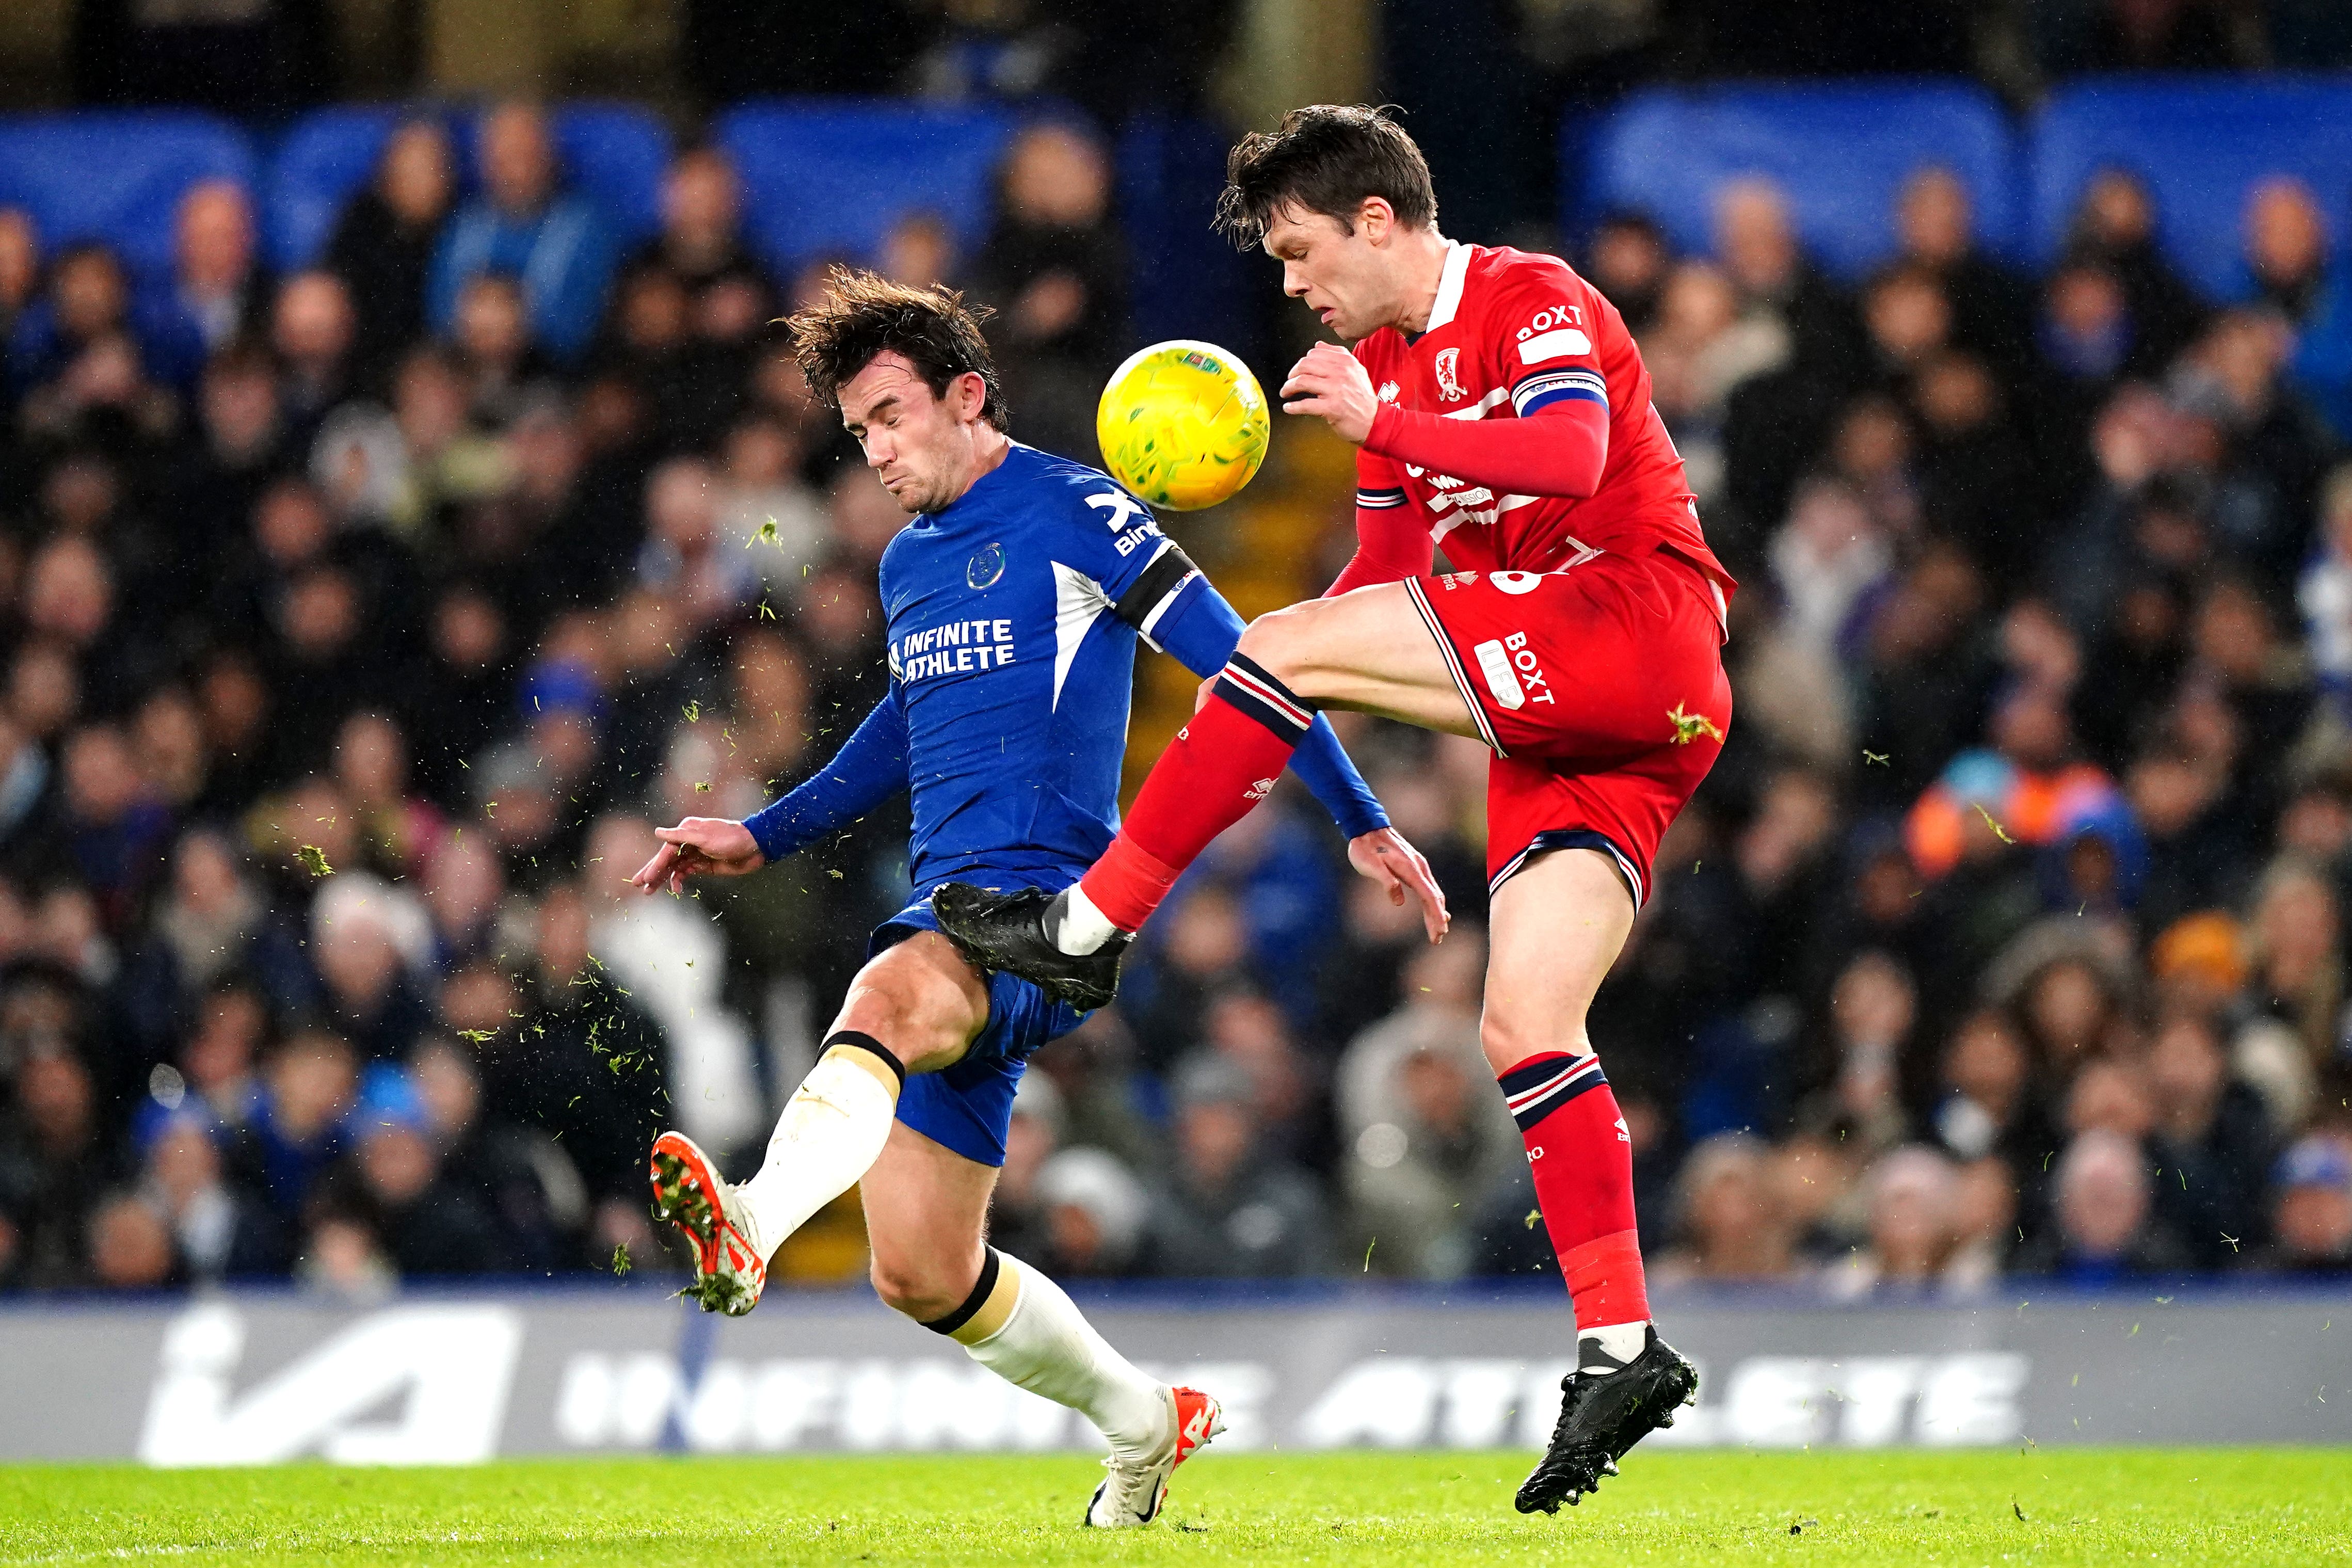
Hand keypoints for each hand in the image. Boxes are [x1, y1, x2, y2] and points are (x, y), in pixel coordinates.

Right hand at [628, 817, 765, 894]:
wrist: (755, 847)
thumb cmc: (731, 839)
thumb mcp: (705, 837)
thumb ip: (680, 835)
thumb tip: (657, 832)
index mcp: (686, 830)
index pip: (665, 851)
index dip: (654, 866)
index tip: (643, 879)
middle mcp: (687, 841)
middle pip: (665, 859)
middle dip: (652, 872)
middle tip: (637, 884)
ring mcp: (695, 853)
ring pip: (673, 867)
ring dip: (662, 879)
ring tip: (649, 891)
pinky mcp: (703, 864)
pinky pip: (685, 872)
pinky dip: (678, 880)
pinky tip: (675, 889)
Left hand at [1279, 341, 1379, 443]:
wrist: (1375, 421)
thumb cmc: (1362, 398)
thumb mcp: (1355, 371)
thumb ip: (1337, 355)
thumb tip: (1318, 345)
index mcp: (1346, 361)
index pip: (1314, 353)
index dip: (1301, 362)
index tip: (1297, 371)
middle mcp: (1341, 372)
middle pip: (1305, 365)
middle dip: (1292, 374)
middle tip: (1289, 381)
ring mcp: (1336, 390)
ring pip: (1302, 381)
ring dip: (1288, 388)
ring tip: (1285, 393)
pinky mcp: (1332, 408)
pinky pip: (1306, 404)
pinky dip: (1293, 407)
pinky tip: (1288, 408)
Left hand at [1347, 827, 1450, 942]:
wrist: (1367, 827)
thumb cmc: (1365, 848)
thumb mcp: (1370, 866)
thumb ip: (1386, 882)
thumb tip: (1399, 902)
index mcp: (1411, 869)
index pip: (1429, 897)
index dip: (1436, 915)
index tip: (1440, 932)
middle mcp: (1419, 868)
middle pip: (1434, 897)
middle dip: (1437, 919)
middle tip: (1437, 939)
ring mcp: (1418, 866)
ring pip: (1433, 892)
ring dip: (1436, 911)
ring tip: (1438, 930)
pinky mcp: (1414, 866)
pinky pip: (1428, 886)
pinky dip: (1432, 901)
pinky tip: (1432, 908)